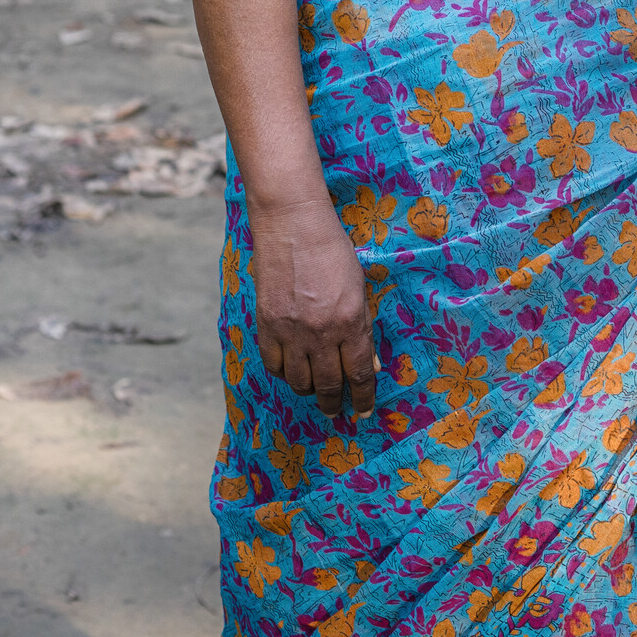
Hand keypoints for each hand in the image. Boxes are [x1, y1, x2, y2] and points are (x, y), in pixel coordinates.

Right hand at [248, 196, 376, 419]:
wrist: (293, 225)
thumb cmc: (332, 250)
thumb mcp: (358, 287)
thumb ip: (362, 326)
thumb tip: (370, 364)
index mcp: (351, 320)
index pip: (360, 373)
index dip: (363, 397)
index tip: (363, 411)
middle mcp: (322, 332)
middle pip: (329, 384)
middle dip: (334, 403)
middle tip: (336, 411)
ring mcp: (291, 331)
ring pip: (299, 381)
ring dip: (309, 391)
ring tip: (314, 390)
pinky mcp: (267, 325)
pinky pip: (273, 365)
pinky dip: (283, 373)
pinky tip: (290, 370)